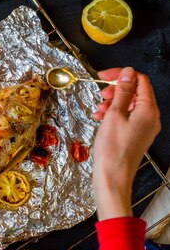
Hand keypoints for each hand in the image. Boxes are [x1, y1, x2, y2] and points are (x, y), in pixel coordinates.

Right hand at [91, 67, 160, 220]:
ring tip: (98, 109)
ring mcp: (145, 127)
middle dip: (116, 90)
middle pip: (136, 92)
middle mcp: (151, 118)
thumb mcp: (114, 115)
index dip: (121, 75)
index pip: (140, 81)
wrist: (112, 176)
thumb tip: (128, 73)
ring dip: (113, 102)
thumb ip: (122, 92)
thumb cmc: (112, 148)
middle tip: (100, 95)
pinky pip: (127, 117)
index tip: (103, 76)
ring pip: (130, 104)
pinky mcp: (137, 134)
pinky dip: (114, 114)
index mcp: (148, 110)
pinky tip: (101, 118)